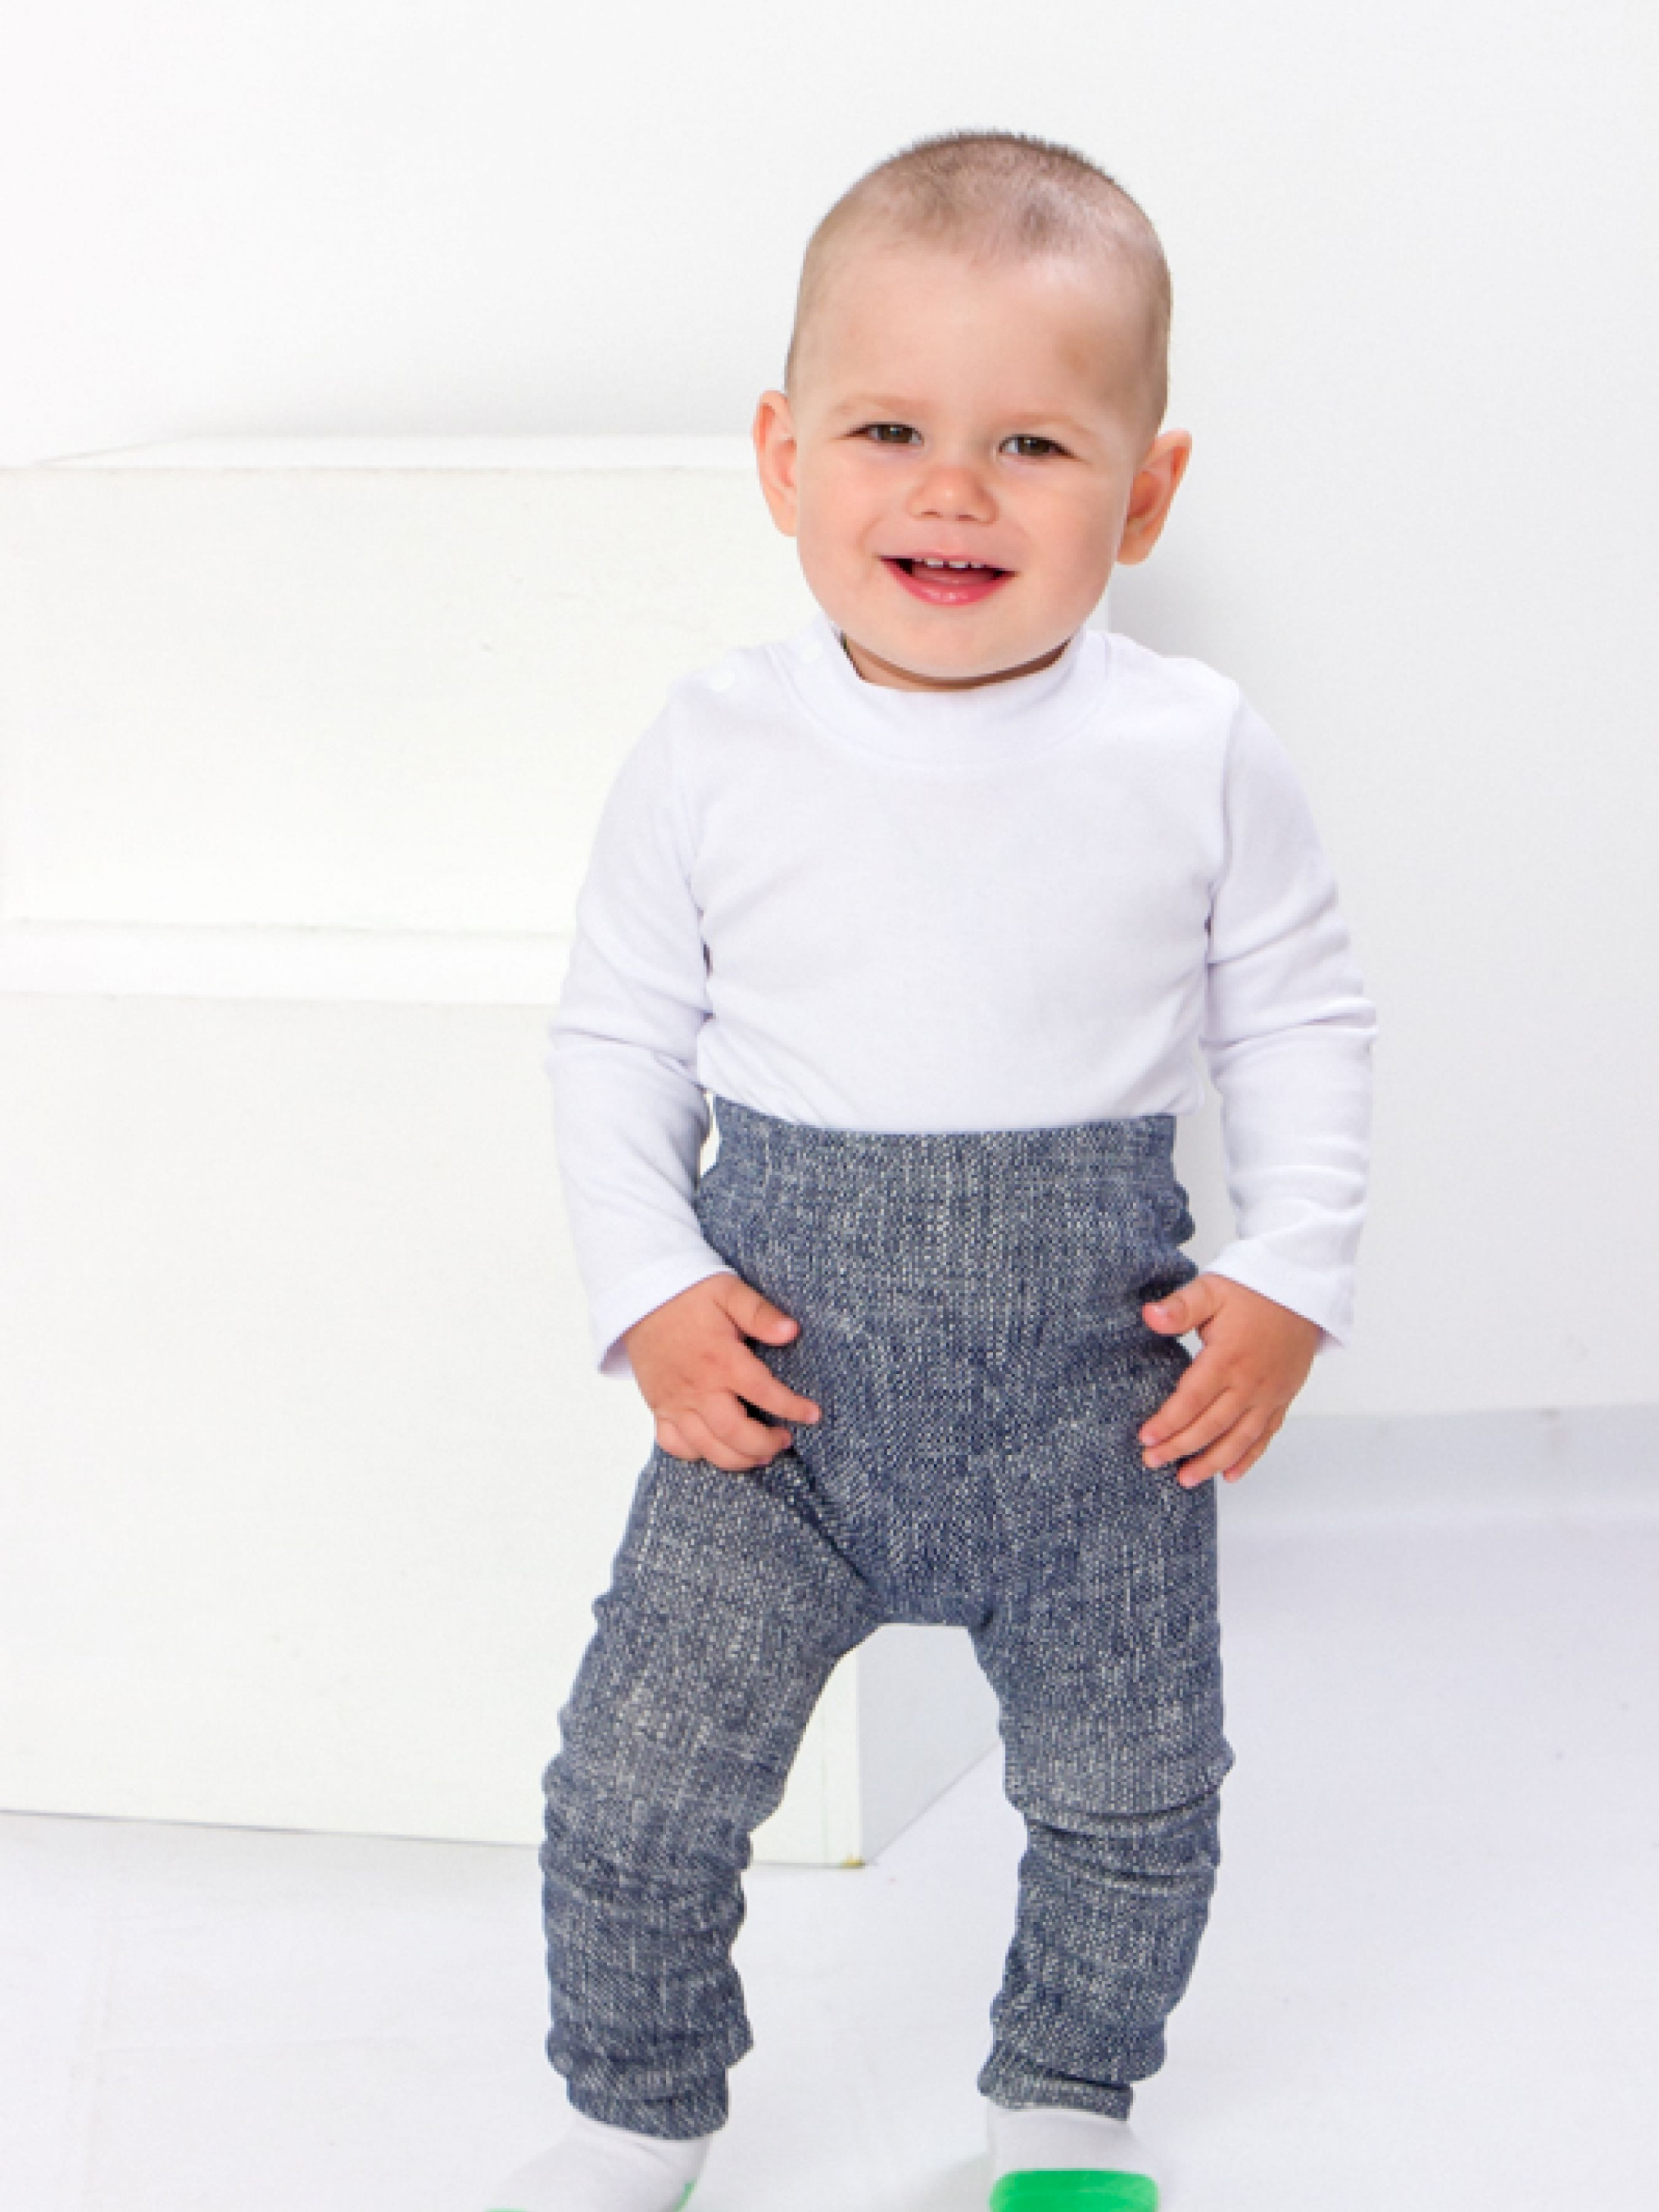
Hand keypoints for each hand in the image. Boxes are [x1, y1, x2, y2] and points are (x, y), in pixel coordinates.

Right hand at [624, 1272, 822, 1472]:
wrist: (641, 1299)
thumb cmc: (690, 1295)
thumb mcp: (730, 1291)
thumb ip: (760, 1313)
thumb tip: (791, 1331)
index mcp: (720, 1359)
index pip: (763, 1392)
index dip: (792, 1408)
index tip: (812, 1415)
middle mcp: (698, 1387)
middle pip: (735, 1434)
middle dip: (765, 1445)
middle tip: (784, 1440)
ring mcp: (675, 1402)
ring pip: (707, 1448)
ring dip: (738, 1459)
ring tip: (761, 1455)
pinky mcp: (659, 1408)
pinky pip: (674, 1445)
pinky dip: (697, 1455)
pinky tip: (718, 1448)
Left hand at [1137, 1274, 1323, 1487]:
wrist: (1302, 1287)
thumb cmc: (1253, 1288)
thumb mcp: (1212, 1289)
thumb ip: (1181, 1307)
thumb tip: (1149, 1315)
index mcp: (1228, 1358)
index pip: (1192, 1399)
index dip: (1168, 1422)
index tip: (1145, 1438)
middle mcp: (1250, 1383)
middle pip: (1211, 1425)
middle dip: (1180, 1447)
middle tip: (1152, 1461)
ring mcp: (1270, 1394)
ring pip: (1239, 1438)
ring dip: (1211, 1462)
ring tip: (1185, 1479)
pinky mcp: (1283, 1398)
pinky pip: (1265, 1435)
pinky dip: (1248, 1458)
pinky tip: (1230, 1475)